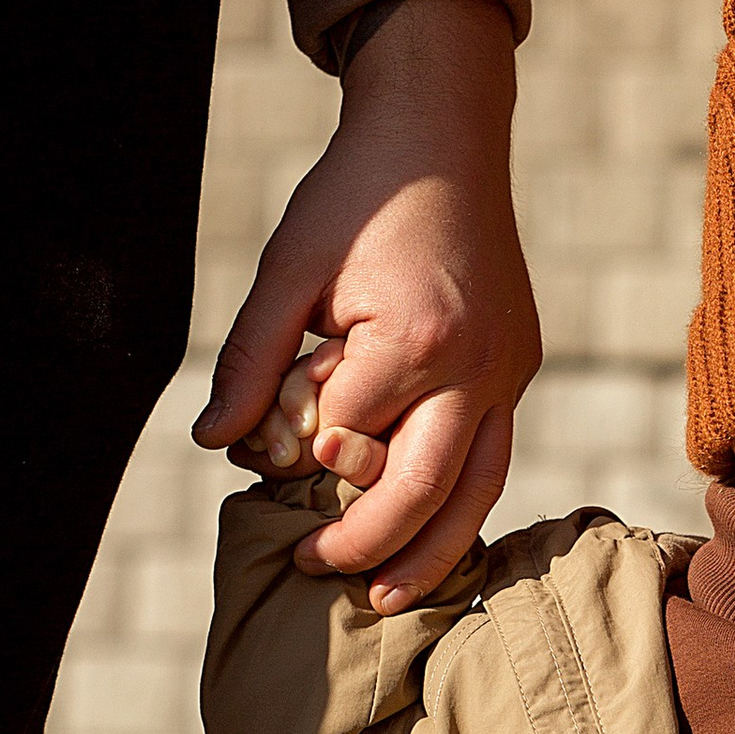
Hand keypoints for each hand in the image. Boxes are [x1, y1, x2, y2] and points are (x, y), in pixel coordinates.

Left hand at [192, 0, 538, 607]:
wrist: (444, 137)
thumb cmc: (357, 196)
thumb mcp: (287, 268)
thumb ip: (251, 360)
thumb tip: (215, 444)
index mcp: (414, 339)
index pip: (348, 439)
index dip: (300, 459)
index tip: (260, 462)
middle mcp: (476, 366)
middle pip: (423, 491)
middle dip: (366, 543)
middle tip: (314, 569)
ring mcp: (509, 370)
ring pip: (477, 491)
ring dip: (431, 552)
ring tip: (385, 596)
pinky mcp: (519, 366)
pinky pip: (494, 457)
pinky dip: (461, 504)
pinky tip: (428, 536)